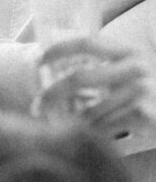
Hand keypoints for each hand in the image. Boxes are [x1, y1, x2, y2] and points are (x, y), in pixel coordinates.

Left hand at [36, 36, 150, 138]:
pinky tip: (89, 139)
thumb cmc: (152, 95)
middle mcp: (136, 67)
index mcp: (130, 52)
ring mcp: (140, 91)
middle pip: (80, 78)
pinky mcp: (142, 114)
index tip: (39, 60)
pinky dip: (93, 135)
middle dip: (52, 94)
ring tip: (66, 129)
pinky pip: (104, 127)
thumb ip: (108, 69)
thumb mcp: (134, 73)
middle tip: (37, 106)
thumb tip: (61, 73)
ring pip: (89, 111)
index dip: (59, 49)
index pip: (88, 42)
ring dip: (73, 123)